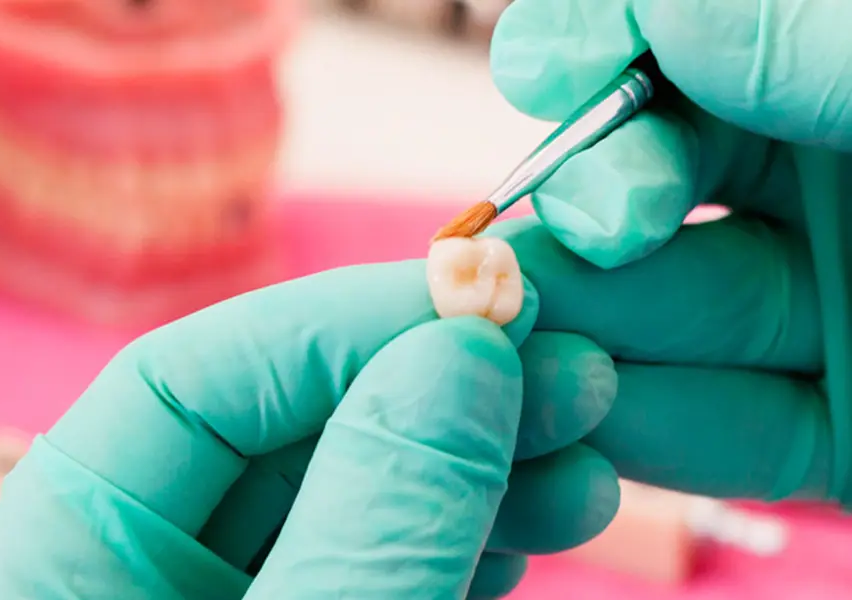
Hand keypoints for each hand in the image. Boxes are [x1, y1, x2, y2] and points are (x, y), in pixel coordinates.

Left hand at [0, 258, 619, 598]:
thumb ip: (370, 519)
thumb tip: (455, 356)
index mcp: (74, 566)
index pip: (190, 384)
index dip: (334, 325)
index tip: (469, 302)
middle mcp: (156, 578)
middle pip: (298, 433)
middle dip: (440, 390)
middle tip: (567, 364)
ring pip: (367, 495)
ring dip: (485, 461)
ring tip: (590, 445)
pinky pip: (398, 561)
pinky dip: (474, 535)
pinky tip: (541, 510)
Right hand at [490, 0, 851, 506]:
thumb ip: (807, 45)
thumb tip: (664, 9)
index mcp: (828, 80)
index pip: (675, 53)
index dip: (593, 52)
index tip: (539, 72)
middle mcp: (819, 190)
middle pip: (653, 191)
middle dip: (587, 214)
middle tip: (550, 242)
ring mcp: (821, 314)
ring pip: (671, 321)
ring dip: (588, 335)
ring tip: (520, 343)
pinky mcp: (839, 431)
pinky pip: (733, 432)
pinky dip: (658, 431)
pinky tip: (587, 421)